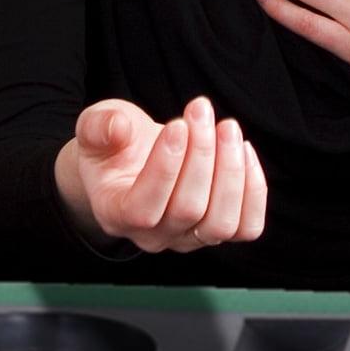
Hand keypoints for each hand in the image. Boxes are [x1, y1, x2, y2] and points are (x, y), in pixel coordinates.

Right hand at [56, 96, 266, 252]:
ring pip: (221, 223)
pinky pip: (247, 226)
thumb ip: (99, 126)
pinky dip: (253, 190)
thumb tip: (117, 127)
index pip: (143, 209)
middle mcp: (153, 237)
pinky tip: (243, 150)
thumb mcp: (96, 126)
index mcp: (116, 215)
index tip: (178, 125)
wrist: (133, 161)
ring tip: (227, 128)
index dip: (165, 167)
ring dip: (231, 170)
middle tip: (201, 110)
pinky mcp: (218, 231)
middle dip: (201, 154)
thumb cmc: (114, 145)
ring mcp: (188, 239)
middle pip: (188, 210)